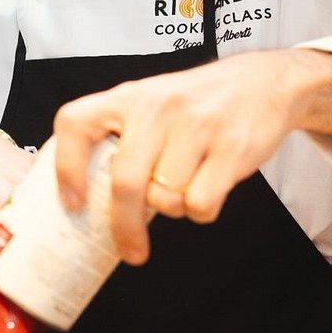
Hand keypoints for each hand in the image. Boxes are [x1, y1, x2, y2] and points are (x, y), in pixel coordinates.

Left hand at [51, 51, 323, 265]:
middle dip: (124, 225)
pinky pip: (200, 203)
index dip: (66, 167)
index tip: (72, 203)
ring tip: (185, 186)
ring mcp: (195, 125)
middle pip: (125, 182)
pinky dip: (201, 211)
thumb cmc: (196, 103)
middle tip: (129, 250)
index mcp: (127, 96)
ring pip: (165, 198)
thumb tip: (92, 201)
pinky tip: (208, 189)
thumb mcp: (149, 104)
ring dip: (173, 208)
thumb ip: (121, 139)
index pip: (75, 123)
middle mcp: (157, 107)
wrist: (265, 82)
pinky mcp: (231, 147)